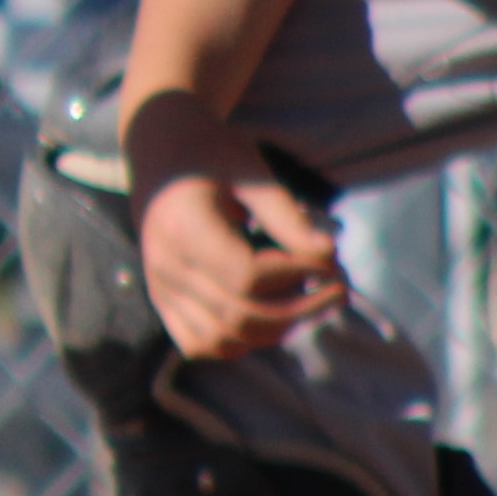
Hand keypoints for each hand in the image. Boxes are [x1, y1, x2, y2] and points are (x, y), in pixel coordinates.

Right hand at [130, 110, 344, 361]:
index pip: (247, 277)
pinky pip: (199, 343)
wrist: (159, 151)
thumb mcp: (252, 172)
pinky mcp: (161, 299)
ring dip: (273, 330)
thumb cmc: (211, 154)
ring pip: (223, 339)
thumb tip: (329, 256)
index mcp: (183, 229)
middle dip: (300, 309)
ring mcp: (159, 288)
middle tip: (337, 288)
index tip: (331, 259)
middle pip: (240, 315)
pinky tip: (265, 316)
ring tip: (306, 302)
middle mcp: (165, 266)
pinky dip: (238, 341)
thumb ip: (287, 217)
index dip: (298, 274)